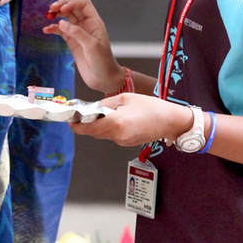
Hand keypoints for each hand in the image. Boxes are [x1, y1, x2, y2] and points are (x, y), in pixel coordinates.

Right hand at [43, 0, 122, 93]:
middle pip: (73, 8)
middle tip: (51, 9)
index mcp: (94, 22)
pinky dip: (53, 29)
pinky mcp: (72, 42)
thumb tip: (62, 23)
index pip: (84, 4)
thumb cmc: (103, 62)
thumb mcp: (92, 46)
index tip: (62, 9)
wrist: (103, 79)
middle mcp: (86, 25)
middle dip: (62, 6)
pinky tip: (46, 30)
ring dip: (57, 15)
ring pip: (66, 18)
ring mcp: (78, 33)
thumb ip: (77, 33)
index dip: (73, 2)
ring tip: (48, 15)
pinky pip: (61, 31)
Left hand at [71, 92, 193, 146]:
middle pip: (95, 132)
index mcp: (116, 123)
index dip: (78, 125)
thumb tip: (94, 109)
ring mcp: (123, 142)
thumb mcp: (126, 98)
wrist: (170, 120)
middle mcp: (118, 136)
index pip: (89, 128)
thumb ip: (107, 104)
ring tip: (104, 113)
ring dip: (100, 125)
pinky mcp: (128, 144)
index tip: (71, 121)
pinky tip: (117, 119)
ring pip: (104, 134)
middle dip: (88, 124)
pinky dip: (110, 128)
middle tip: (85, 113)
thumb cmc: (152, 107)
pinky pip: (113, 136)